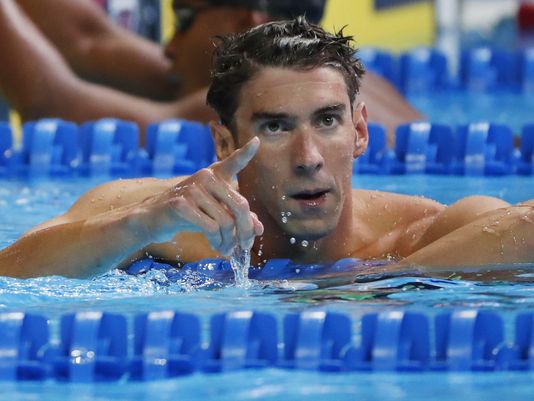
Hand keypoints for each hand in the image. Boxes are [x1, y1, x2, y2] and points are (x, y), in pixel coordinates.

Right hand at [142, 137, 263, 254]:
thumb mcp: (215, 212)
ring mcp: (192, 189)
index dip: (246, 153)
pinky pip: (211, 228)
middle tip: (245, 246)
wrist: (154, 218)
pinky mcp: (181, 204)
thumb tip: (259, 229)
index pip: (232, 162)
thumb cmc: (189, 214)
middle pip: (240, 206)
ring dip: (230, 241)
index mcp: (214, 174)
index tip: (257, 142)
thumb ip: (238, 217)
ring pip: (226, 222)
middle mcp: (205, 177)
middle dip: (246, 231)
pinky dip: (217, 242)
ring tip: (227, 250)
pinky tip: (216, 246)